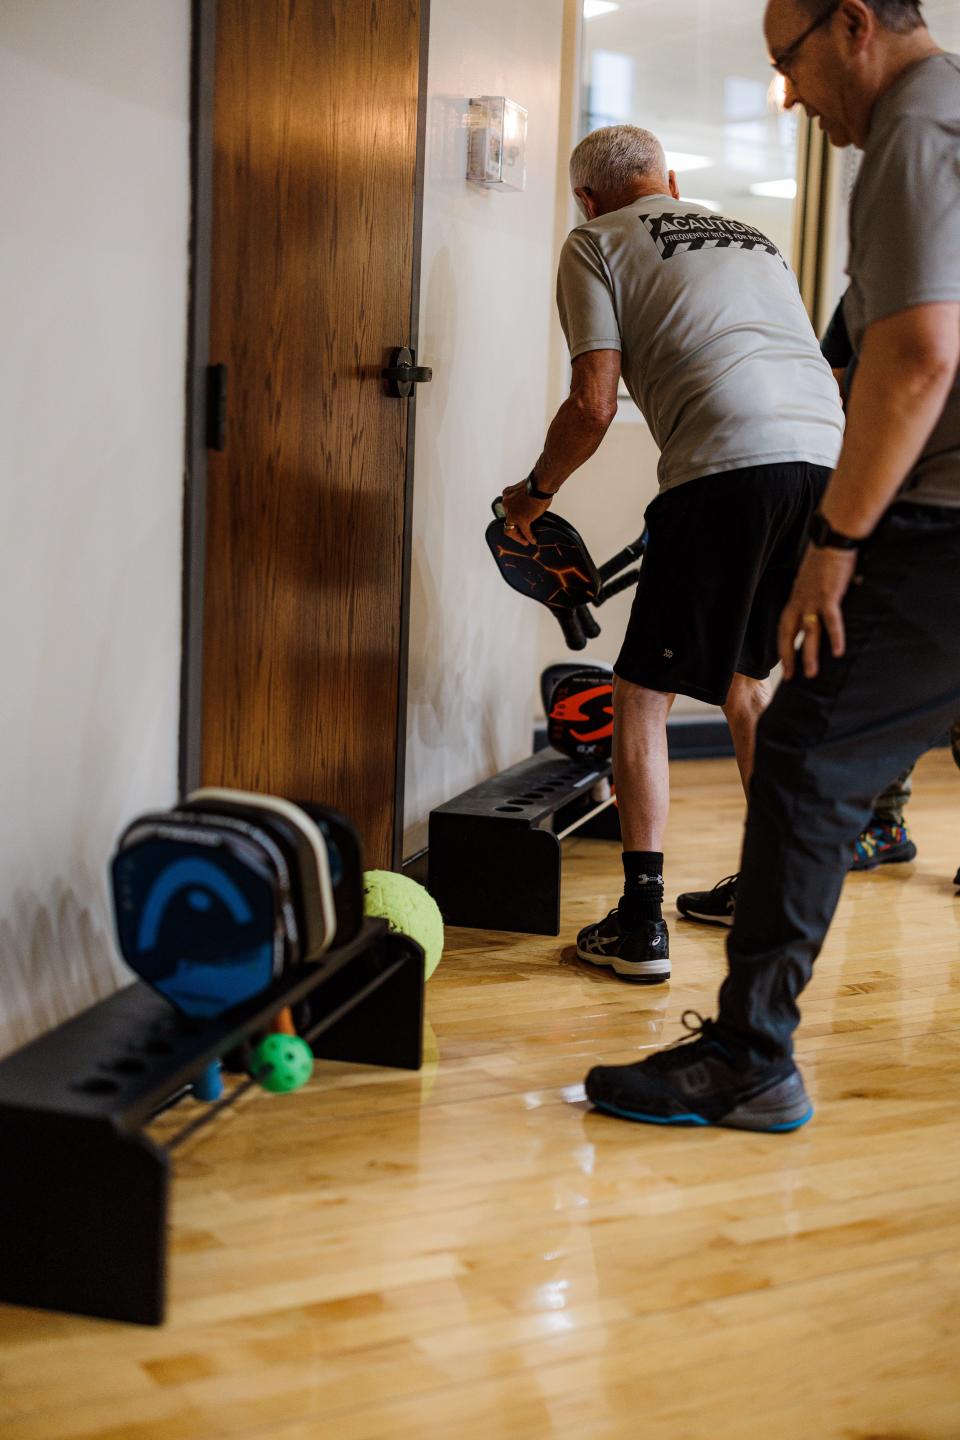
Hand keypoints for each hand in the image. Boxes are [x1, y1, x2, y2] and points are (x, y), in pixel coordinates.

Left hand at [500, 480, 552, 545]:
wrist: (540, 484)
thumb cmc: (538, 484)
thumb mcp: (526, 491)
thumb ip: (524, 500)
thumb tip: (532, 507)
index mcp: (507, 495)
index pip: (508, 508)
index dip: (513, 515)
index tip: (518, 521)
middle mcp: (506, 504)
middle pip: (508, 520)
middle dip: (514, 528)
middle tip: (519, 535)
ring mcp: (512, 512)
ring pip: (510, 529)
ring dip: (518, 536)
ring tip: (524, 542)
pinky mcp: (521, 519)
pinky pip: (524, 531)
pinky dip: (528, 537)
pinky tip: (533, 540)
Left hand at [778, 542, 857, 679]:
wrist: (833, 538)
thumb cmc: (827, 554)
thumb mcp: (814, 576)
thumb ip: (817, 591)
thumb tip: (828, 601)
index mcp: (796, 596)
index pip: (784, 625)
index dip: (783, 644)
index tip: (783, 661)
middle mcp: (800, 600)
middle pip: (789, 633)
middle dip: (789, 656)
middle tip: (791, 677)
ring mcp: (813, 599)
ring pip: (808, 632)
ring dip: (810, 654)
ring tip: (812, 674)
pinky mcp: (829, 596)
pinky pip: (831, 621)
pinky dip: (835, 637)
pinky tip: (838, 652)